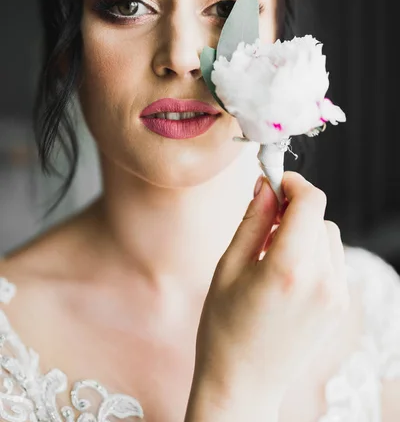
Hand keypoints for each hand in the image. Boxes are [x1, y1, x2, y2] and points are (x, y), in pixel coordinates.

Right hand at [190, 172, 349, 414]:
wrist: (243, 382)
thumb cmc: (225, 326)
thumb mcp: (229, 265)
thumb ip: (253, 219)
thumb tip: (267, 185)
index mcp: (289, 267)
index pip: (311, 201)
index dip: (293, 183)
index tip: (274, 184)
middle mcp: (322, 280)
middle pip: (318, 216)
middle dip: (293, 210)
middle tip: (263, 225)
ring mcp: (336, 295)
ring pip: (328, 236)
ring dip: (304, 232)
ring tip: (273, 253)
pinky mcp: (340, 306)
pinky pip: (332, 260)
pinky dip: (313, 254)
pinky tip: (287, 274)